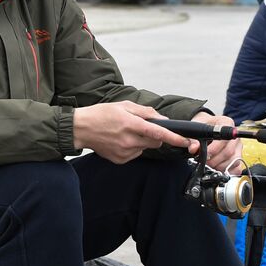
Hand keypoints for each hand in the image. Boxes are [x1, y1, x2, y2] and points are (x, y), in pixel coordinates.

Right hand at [72, 100, 190, 163]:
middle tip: (142, 127)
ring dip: (143, 140)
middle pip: (155, 141)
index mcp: (131, 124)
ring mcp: (124, 152)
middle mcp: (128, 140)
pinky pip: (136, 154)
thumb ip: (145, 112)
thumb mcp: (124, 105)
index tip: (185, 141)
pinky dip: (133, 147)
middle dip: (156, 135)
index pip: (158, 132)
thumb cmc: (101, 115)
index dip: (174, 138)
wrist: (80, 129)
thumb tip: (163, 119)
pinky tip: (121, 140)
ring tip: (126, 132)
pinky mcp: (120, 160)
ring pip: (145, 148)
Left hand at [190, 112, 242, 169]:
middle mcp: (234, 136)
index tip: (205, 154)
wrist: (206, 128)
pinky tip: (217, 168)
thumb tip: (194, 148)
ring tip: (210, 164)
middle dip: (214, 160)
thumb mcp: (196, 128)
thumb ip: (193, 138)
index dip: (214, 148)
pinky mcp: (238, 157)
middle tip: (205, 161)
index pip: (225, 137)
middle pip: (229, 151)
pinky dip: (227, 171)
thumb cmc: (203, 126)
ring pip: (233, 161)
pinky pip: (237, 168)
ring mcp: (238, 147)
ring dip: (219, 166)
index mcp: (226, 124)